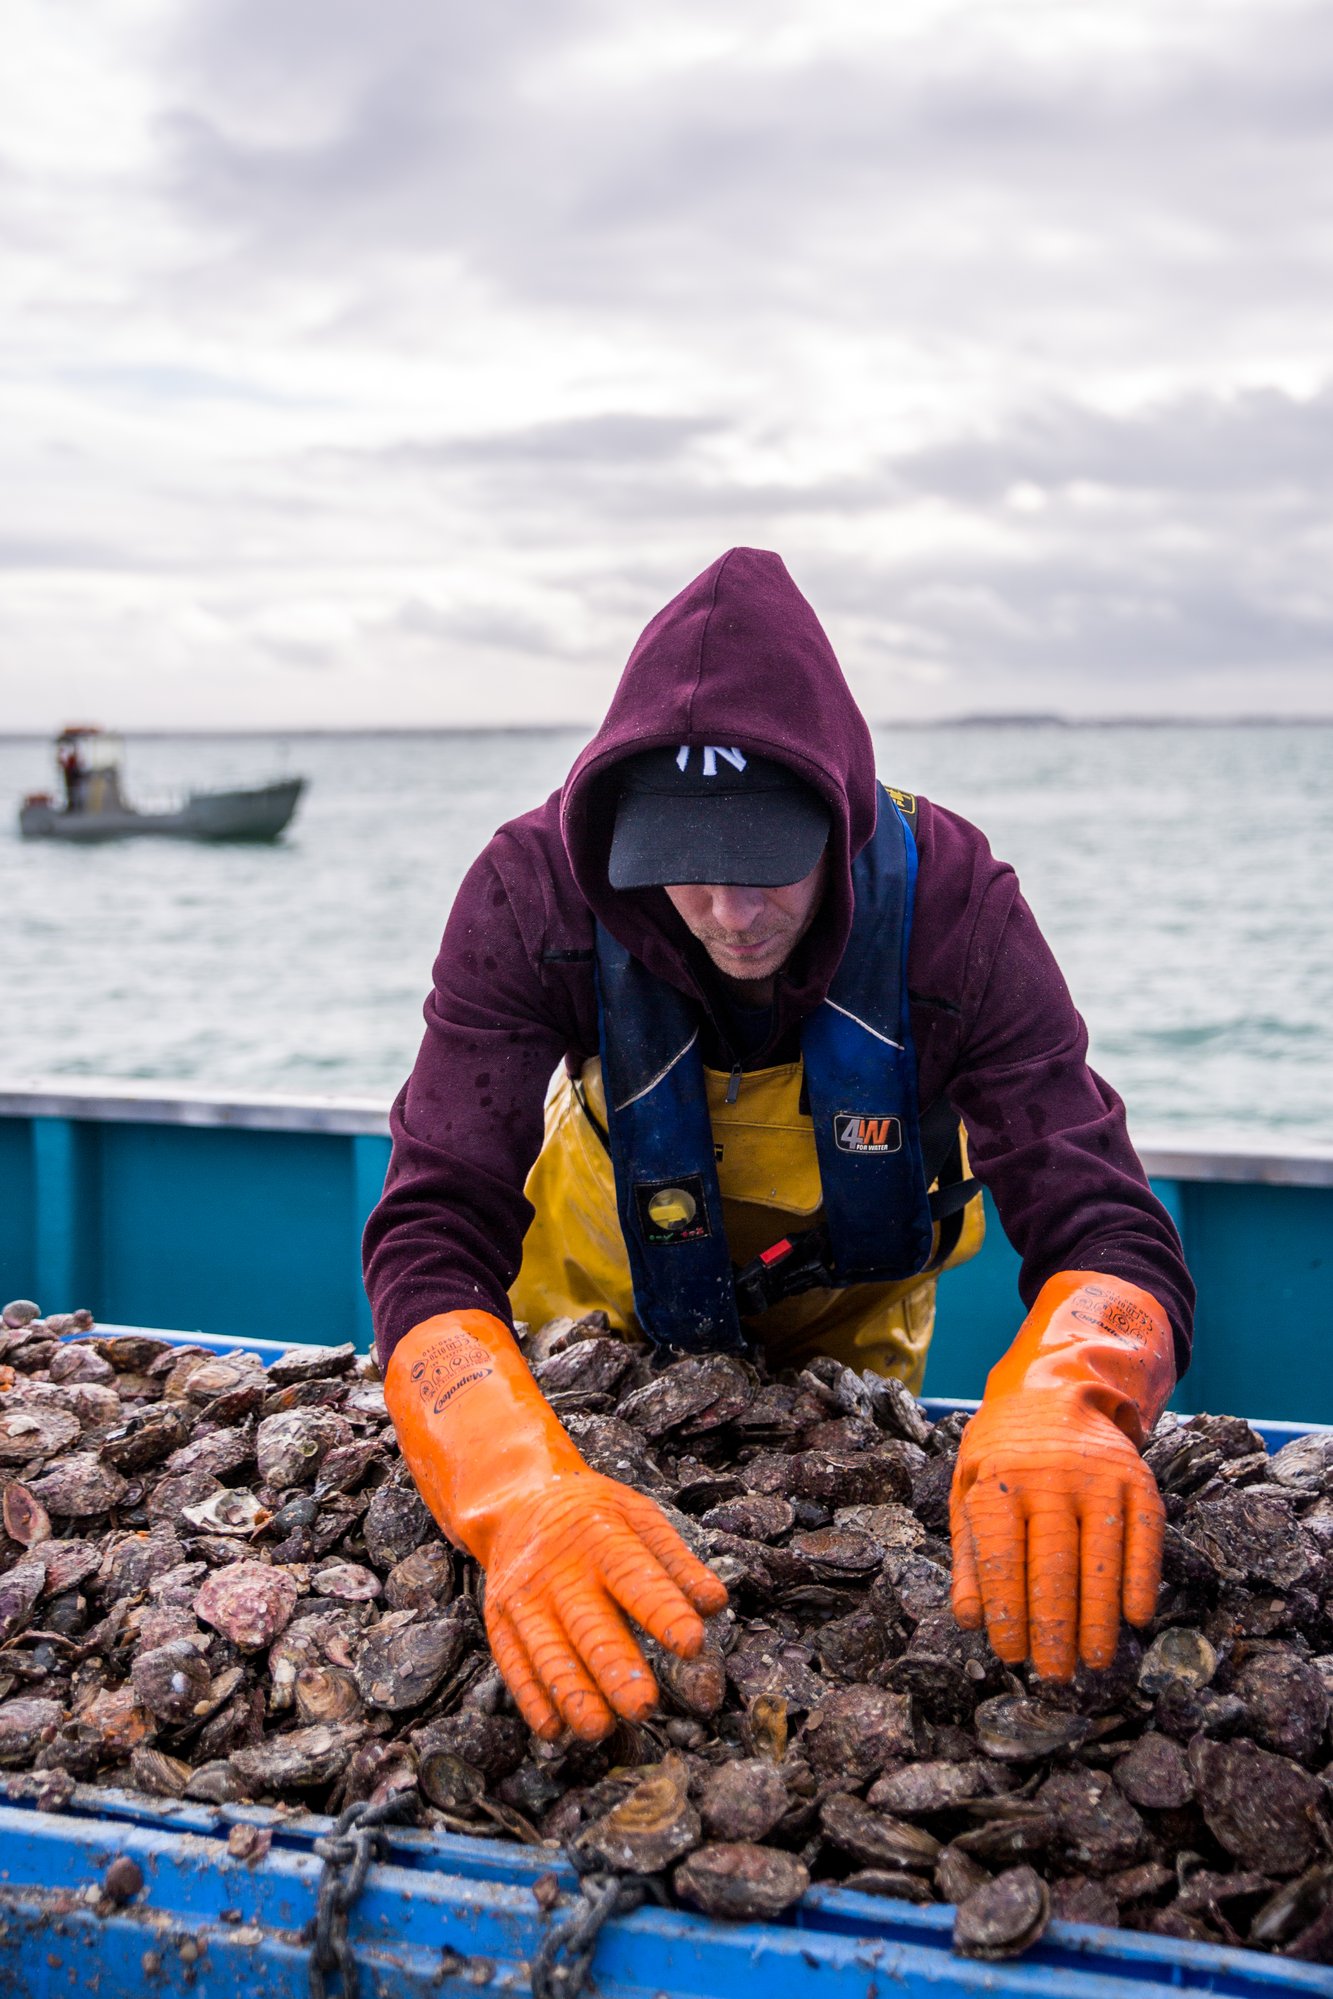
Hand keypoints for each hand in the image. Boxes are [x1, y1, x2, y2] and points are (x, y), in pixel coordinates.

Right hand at [383, 1309, 726, 1740]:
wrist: (518, 1499)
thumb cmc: (596, 1516)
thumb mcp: (640, 1518)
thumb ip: (677, 1564)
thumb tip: (715, 1604)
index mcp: (601, 1536)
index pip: (634, 1576)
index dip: (664, 1611)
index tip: (693, 1645)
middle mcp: (558, 1568)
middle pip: (588, 1622)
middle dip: (614, 1667)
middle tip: (644, 1707)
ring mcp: (523, 1596)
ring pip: (547, 1650)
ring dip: (572, 1693)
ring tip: (598, 1730)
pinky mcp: (500, 1621)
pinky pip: (513, 1664)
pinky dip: (532, 1700)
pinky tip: (554, 1731)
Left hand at [947, 1271, 1173, 1681]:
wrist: (1056, 1390)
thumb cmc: (1002, 1454)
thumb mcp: (968, 1490)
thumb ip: (969, 1556)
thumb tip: (970, 1620)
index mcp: (999, 1482)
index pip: (1002, 1556)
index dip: (1008, 1611)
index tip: (1012, 1654)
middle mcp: (1049, 1478)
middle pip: (1053, 1565)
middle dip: (1053, 1628)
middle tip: (1055, 1674)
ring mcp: (1098, 1478)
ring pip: (1101, 1558)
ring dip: (1099, 1617)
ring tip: (1094, 1662)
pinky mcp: (1137, 1480)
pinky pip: (1144, 1536)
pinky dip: (1141, 1579)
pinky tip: (1136, 1618)